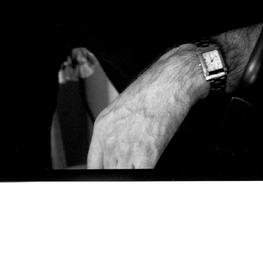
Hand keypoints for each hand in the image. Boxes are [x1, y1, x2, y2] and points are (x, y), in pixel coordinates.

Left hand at [87, 46, 206, 168]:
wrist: (169, 81)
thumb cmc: (152, 91)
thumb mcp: (123, 110)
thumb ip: (116, 133)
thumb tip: (119, 153)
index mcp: (102, 128)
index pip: (93, 166)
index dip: (104, 176)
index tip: (112, 178)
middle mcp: (109, 140)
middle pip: (107, 174)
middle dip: (119, 178)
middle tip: (131, 174)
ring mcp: (125, 149)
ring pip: (121, 179)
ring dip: (131, 180)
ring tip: (141, 174)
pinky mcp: (145, 154)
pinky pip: (139, 178)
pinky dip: (143, 181)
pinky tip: (150, 176)